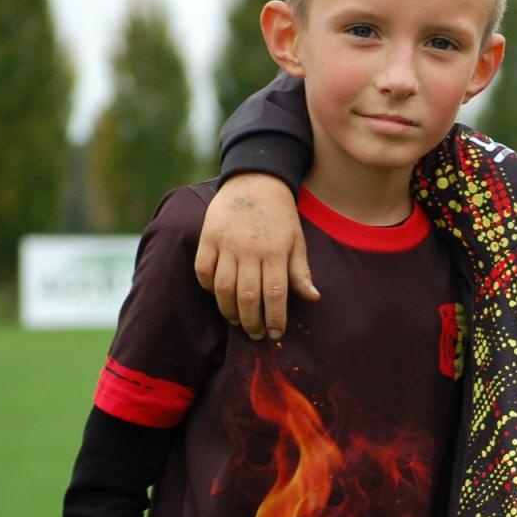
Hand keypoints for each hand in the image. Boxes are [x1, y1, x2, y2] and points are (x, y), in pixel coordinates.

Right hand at [192, 173, 316, 339]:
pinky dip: (207, 287)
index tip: (276, 334)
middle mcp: (250, 249)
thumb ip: (301, 271)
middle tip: (256, 334)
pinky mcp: (208, 237)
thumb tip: (313, 298)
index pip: (276, 294)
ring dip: (229, 310)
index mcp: (276, 251)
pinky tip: (218, 295)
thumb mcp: (297, 240)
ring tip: (237, 320)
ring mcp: (226, 243)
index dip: (276, 318)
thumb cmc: (280, 216)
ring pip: (223, 287)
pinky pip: (203, 270)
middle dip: (252, 322)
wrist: (256, 182)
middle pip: (248, 296)